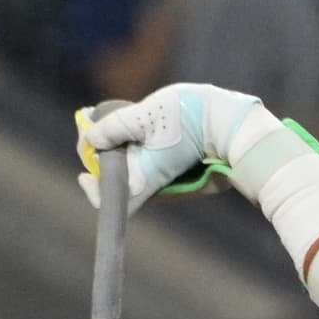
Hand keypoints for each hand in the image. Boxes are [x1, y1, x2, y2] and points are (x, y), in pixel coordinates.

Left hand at [74, 83, 269, 213]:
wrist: (234, 122)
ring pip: (133, 168)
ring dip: (118, 148)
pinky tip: (135, 125)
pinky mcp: (177, 162)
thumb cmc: (192, 120)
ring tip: (109, 122)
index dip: (94, 191)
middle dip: (102, 157)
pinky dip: (135, 145)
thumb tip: (92, 137)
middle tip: (93, 130)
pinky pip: (148, 159)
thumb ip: (115, 126)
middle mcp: (155, 182)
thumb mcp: (146, 116)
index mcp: (145, 179)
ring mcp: (167, 173)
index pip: (112, 202)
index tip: (85, 173)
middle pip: (119, 180)